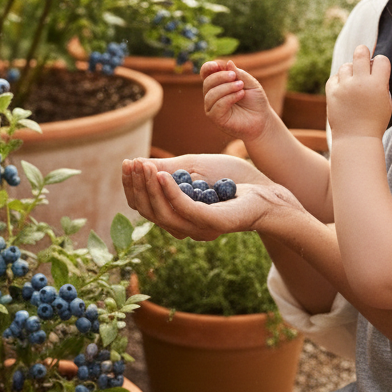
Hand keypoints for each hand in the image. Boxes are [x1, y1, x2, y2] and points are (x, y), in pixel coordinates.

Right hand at [120, 154, 299, 240]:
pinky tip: (161, 175)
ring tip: (143, 165)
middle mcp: (184, 226)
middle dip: (137, 186)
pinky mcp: (212, 223)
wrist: (265, 188)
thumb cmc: (230, 178)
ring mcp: (198, 227)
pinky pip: (184, 209)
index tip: (126, 164)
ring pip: (162, 213)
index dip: (132, 187)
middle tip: (130, 163)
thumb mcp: (193, 168)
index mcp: (177, 216)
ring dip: (149, 187)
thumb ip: (168, 171)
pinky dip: (169, 192)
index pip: (145, 207)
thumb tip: (138, 164)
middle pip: (149, 212)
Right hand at [201, 60, 272, 142]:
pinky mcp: (216, 118)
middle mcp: (212, 95)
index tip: (217, 65)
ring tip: (241, 87)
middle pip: (207, 82)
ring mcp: (213, 108)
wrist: (262, 120)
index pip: (205, 73)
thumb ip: (239, 73)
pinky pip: (217, 106)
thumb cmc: (255, 101)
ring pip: (211, 94)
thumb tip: (228, 63)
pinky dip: (229, 98)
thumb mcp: (250, 83)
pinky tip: (240, 95)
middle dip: (220, 77)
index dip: (208, 67)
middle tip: (236, 77)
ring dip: (227, 88)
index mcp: (218, 84)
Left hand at [326, 44, 391, 139]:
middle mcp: (360, 83)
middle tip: (363, 59)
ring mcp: (344, 87)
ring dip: (351, 71)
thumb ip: (381, 82)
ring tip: (354, 84)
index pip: (381, 59)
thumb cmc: (374, 121)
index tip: (378, 70)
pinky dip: (339, 82)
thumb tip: (374, 64)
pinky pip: (335, 77)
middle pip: (361, 52)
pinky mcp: (331, 92)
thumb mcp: (385, 101)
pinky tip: (345, 91)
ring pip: (346, 65)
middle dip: (363, 52)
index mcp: (378, 85)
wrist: (355, 139)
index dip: (380, 62)